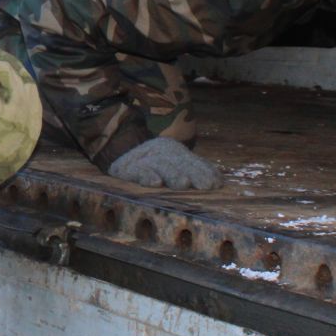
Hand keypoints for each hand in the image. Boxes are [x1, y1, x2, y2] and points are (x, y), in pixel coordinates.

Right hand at [107, 136, 222, 190]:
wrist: (116, 151)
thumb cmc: (150, 163)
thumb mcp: (172, 161)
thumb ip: (193, 168)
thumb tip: (219, 180)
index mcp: (173, 150)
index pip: (192, 161)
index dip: (204, 171)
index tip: (216, 183)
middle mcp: (159, 152)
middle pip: (179, 163)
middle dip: (194, 174)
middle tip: (205, 186)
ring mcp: (143, 159)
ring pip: (161, 166)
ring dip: (173, 175)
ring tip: (184, 184)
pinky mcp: (126, 169)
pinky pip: (138, 172)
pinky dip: (146, 176)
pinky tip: (155, 183)